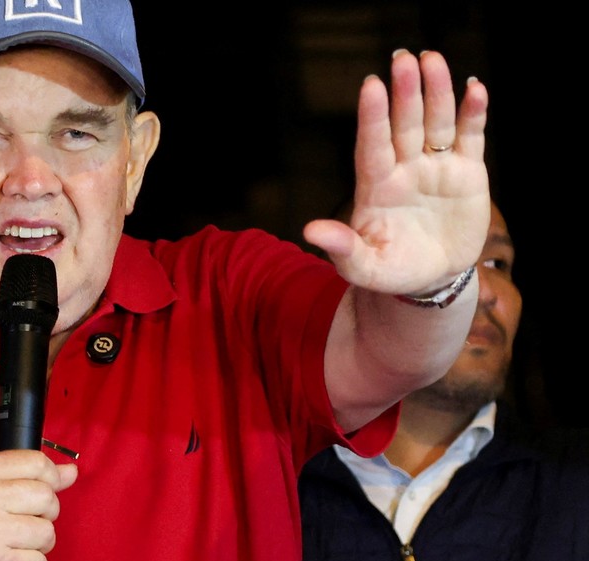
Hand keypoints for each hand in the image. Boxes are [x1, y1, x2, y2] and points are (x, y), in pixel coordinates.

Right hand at [0, 449, 77, 560]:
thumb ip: (26, 477)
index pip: (36, 462)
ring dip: (39, 544)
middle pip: (47, 497)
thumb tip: (71, 471)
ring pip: (47, 532)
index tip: (46, 492)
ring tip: (17, 545)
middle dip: (46, 515)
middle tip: (26, 524)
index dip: (51, 478)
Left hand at [303, 49, 489, 294]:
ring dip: (436, 91)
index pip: (372, 145)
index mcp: (376, 187)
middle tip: (403, 58)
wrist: (430, 278)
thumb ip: (341, 248)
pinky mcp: (468, 172)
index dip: (373, 117)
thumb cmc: (389, 270)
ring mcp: (435, 167)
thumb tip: (310, 231)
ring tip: (433, 59)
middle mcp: (404, 168)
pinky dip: (473, 113)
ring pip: (436, 122)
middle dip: (405, 92)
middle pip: (404, 124)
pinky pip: (470, 137)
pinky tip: (474, 88)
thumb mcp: (362, 268)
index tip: (371, 85)